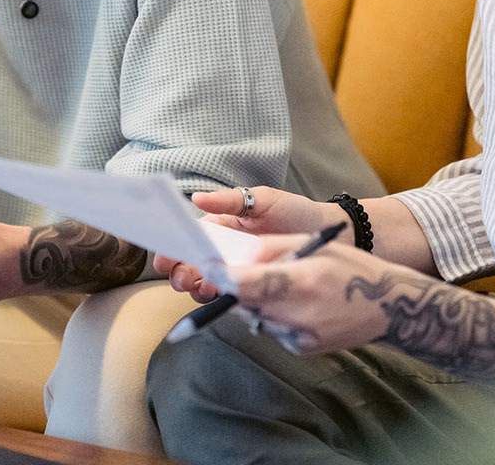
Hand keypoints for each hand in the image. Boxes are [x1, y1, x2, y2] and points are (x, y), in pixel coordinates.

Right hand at [154, 186, 341, 302]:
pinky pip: (229, 293)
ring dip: (196, 286)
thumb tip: (197, 199)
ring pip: (207, 281)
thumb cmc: (295, 211)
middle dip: (180, 272)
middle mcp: (226, 248)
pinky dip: (219, 296)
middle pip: (193, 262)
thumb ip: (230, 200)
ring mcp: (238, 269)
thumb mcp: (264, 199)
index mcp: (223, 225)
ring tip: (199, 287)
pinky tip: (218, 295)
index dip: (174, 248)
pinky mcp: (253, 285)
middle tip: (181, 278)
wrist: (330, 234)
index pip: (191, 237)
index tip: (164, 258)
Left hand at [230, 239, 494, 392]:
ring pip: (257, 316)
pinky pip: (273, 328)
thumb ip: (272, 250)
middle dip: (237, 287)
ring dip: (256, 300)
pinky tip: (294, 302)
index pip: (249, 285)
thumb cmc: (350, 266)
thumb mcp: (314, 245)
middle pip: (247, 302)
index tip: (206, 268)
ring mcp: (301, 337)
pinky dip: (273, 314)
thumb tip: (235, 255)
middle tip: (233, 270)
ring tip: (279, 283)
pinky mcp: (302, 350)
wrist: (388, 305)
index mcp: (303, 281)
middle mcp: (299, 314)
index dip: (223, 278)